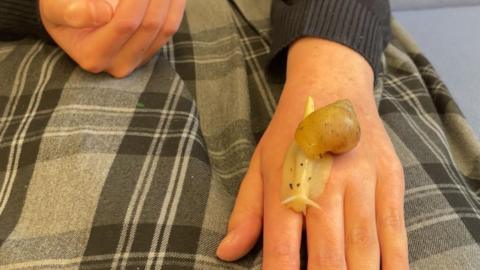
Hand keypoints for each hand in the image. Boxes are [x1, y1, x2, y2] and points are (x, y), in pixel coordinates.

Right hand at [39, 0, 185, 77]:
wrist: (70, 18)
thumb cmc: (61, 8)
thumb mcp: (57, 8)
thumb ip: (72, 12)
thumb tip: (104, 14)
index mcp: (93, 56)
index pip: (125, 23)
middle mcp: (119, 65)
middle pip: (150, 25)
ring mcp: (138, 60)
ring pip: (166, 27)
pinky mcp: (151, 51)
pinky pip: (170, 28)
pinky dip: (174, 4)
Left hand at [216, 39, 408, 268]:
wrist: (332, 85)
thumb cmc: (291, 131)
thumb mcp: (260, 164)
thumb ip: (246, 211)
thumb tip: (227, 252)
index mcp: (287, 180)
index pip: (281, 245)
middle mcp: (326, 181)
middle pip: (328, 253)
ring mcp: (363, 180)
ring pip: (365, 247)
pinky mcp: (390, 178)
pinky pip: (396, 230)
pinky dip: (394, 262)